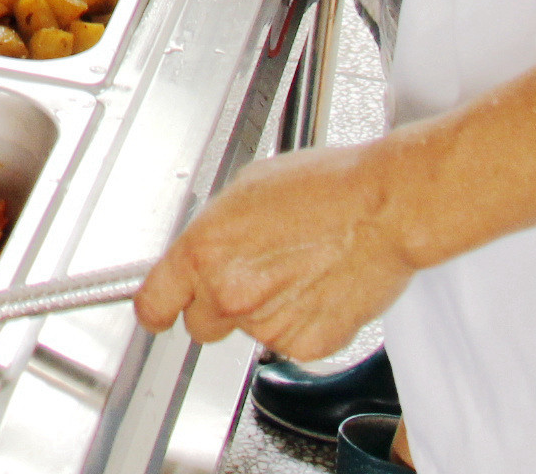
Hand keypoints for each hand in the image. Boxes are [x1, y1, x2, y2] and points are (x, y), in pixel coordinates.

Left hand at [135, 139, 418, 363]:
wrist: (381, 210)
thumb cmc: (323, 189)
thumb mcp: (245, 192)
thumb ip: (214, 234)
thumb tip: (205, 251)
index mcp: (203, 252)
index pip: (154, 303)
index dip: (156, 310)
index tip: (158, 313)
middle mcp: (228, 293)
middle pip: (201, 325)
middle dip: (217, 308)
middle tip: (251, 279)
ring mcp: (266, 325)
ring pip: (249, 333)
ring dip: (266, 312)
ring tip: (298, 270)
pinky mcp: (305, 345)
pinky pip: (289, 344)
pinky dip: (301, 325)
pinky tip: (318, 289)